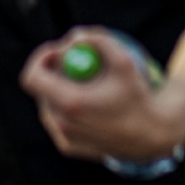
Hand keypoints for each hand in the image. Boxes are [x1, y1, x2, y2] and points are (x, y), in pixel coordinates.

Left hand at [20, 28, 179, 164]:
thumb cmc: (138, 97)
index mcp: (70, 103)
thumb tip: (74, 37)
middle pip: (41, 89)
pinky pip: (58, 120)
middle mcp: (62, 124)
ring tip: (89, 86)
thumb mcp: (124, 61)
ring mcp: (64, 138)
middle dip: (55, 71)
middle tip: (76, 62)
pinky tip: (90, 106)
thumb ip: (98, 40)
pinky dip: (67, 108)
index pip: (33, 77)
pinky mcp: (68, 147)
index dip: (41, 58)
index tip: (58, 51)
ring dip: (61, 90)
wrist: (152, 137)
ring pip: (49, 104)